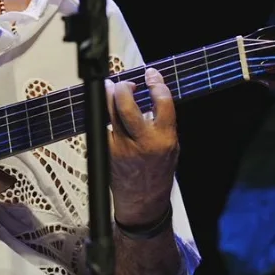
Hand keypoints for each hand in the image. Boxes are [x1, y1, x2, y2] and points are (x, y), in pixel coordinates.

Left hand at [106, 67, 178, 224]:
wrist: (143, 200)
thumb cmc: (159, 171)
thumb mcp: (172, 146)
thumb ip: (163, 122)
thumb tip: (150, 94)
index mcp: (164, 139)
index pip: (162, 102)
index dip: (156, 83)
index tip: (151, 74)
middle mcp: (142, 142)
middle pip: (127, 105)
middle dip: (123, 87)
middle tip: (124, 83)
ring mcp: (121, 147)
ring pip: (110, 113)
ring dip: (109, 95)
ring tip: (111, 89)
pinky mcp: (107, 152)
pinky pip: (102, 125)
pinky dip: (103, 115)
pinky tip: (107, 111)